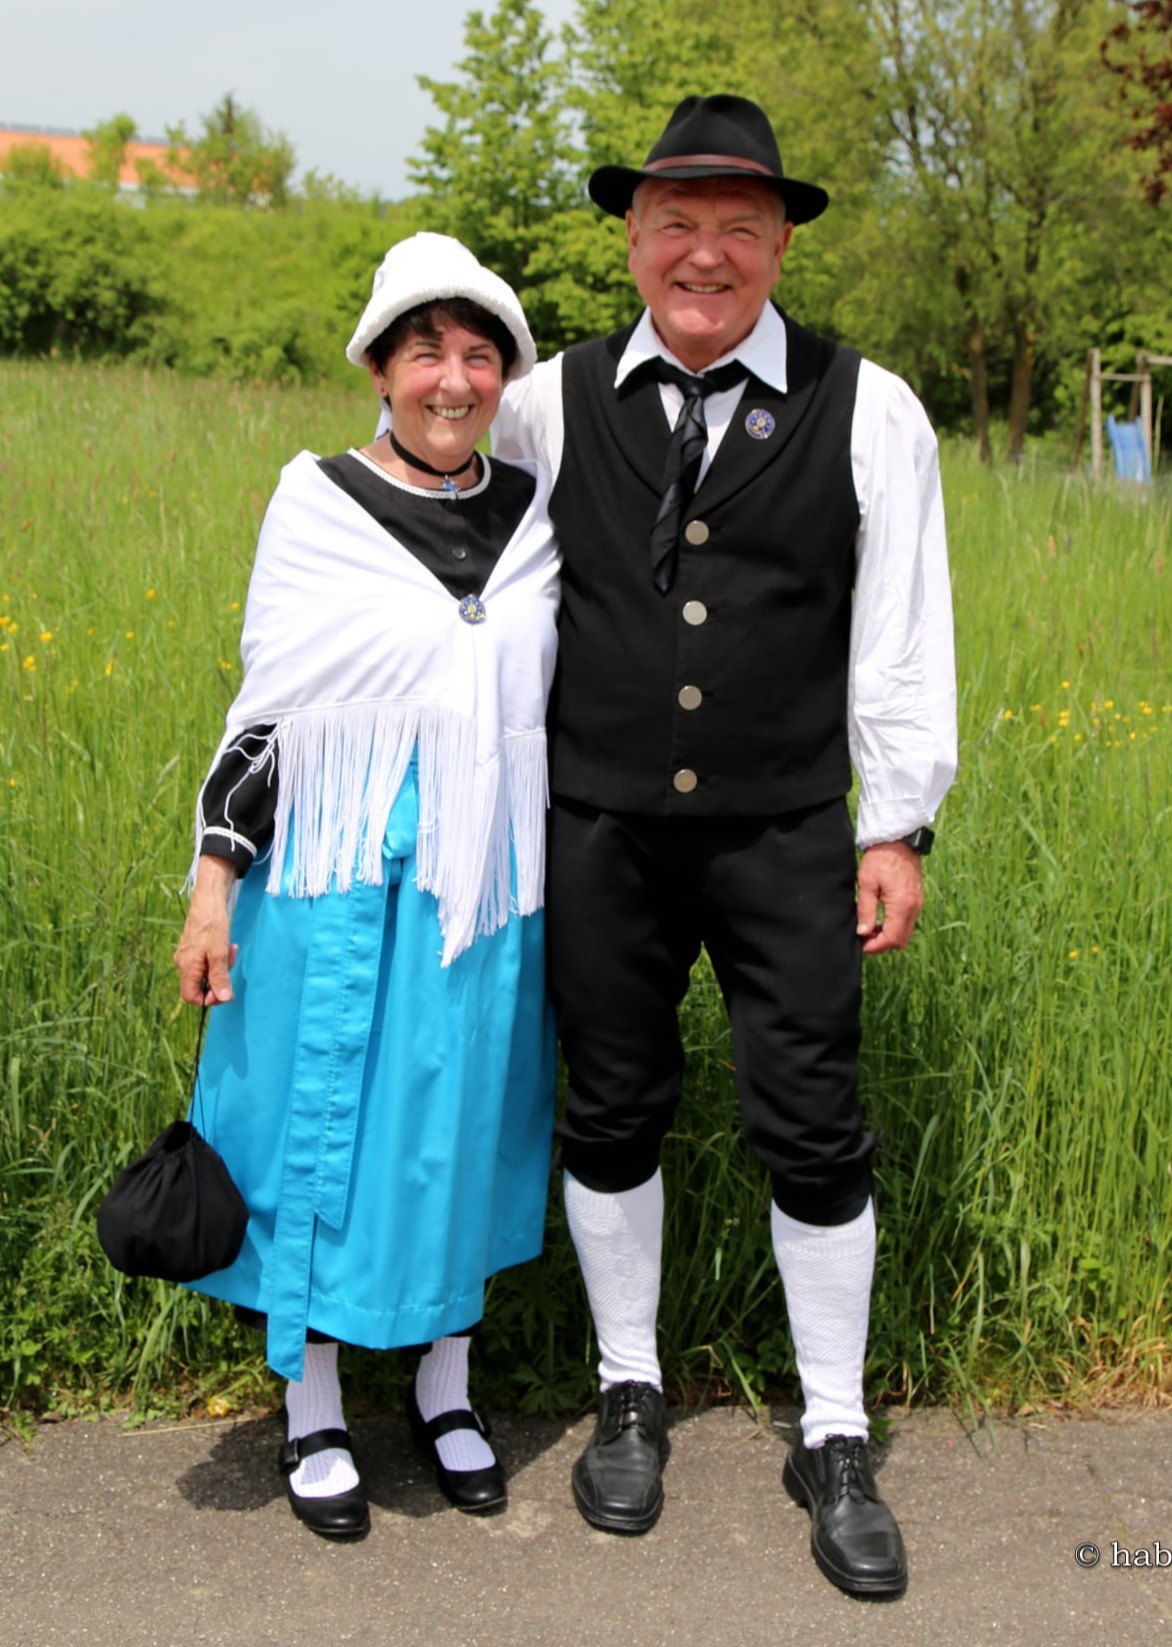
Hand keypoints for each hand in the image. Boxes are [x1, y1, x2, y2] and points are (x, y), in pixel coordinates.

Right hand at [174, 855, 238, 1004]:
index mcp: (186, 967)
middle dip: (219, 978)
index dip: (209, 999)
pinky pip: (206, 961)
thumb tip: (223, 998)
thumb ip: (220, 977)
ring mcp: (187, 955)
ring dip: (221, 966)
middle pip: (200, 985)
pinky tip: (226, 945)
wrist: (208, 900)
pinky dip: (218, 958)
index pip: (191, 997)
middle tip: (230, 962)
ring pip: (205, 973)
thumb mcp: (219, 953)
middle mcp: (182, 963)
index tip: (225, 989)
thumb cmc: (212, 924)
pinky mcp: (193, 948)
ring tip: (230, 949)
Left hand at [856, 842, 923, 955]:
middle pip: (901, 940)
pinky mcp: (917, 899)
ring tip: (870, 928)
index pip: (892, 938)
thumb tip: (863, 932)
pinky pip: (908, 921)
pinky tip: (881, 918)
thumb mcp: (867, 883)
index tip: (861, 944)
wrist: (898, 840)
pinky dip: (895, 926)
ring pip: (905, 932)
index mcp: (901, 905)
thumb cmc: (880, 858)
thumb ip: (866, 910)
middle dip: (882, 943)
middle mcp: (913, 907)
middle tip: (864, 937)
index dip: (875, 946)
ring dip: (888, 935)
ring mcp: (917, 904)